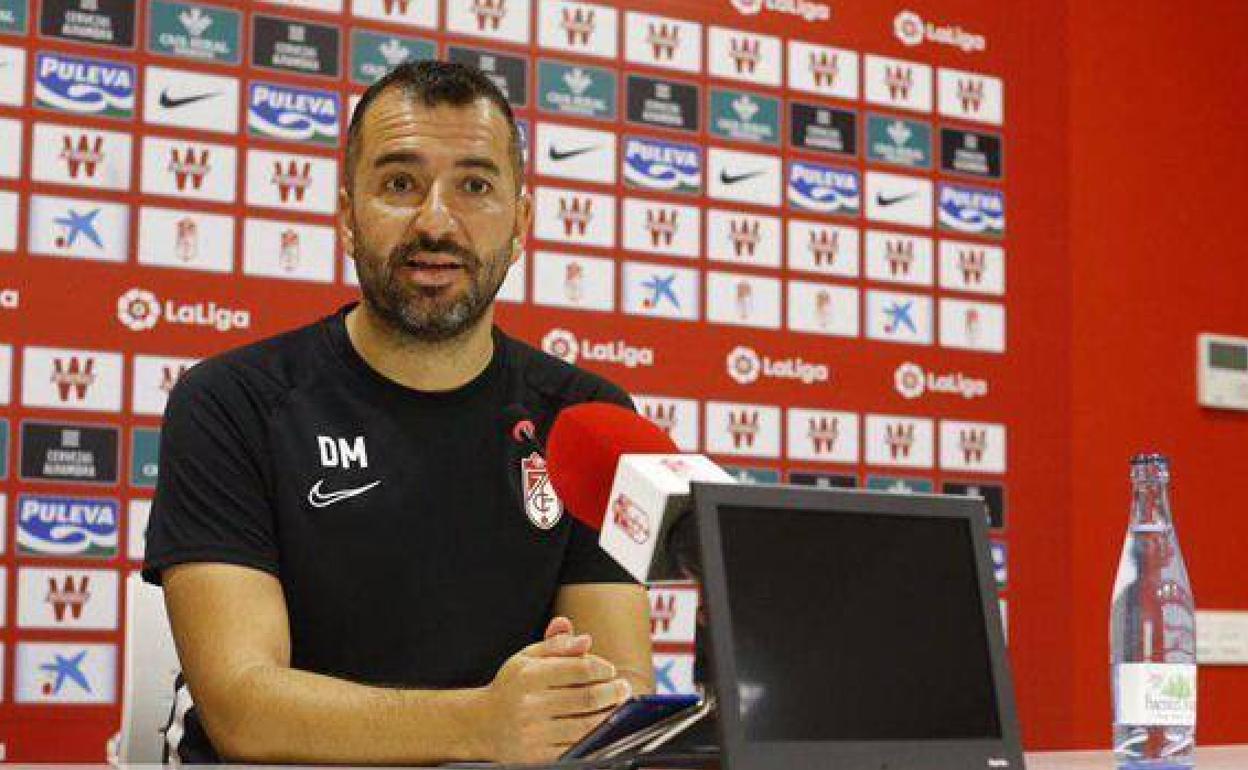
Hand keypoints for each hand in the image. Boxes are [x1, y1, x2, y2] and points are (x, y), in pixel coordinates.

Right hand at [479, 617, 631, 763]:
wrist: (481, 725)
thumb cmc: (512, 687)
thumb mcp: (527, 658)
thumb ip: (557, 645)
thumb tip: (586, 640)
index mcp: (529, 676)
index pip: (579, 669)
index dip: (601, 668)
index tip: (609, 670)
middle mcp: (530, 706)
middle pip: (587, 699)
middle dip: (612, 692)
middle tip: (622, 688)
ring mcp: (533, 734)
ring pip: (585, 726)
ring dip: (608, 716)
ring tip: (617, 706)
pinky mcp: (537, 757)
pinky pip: (575, 748)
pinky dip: (593, 738)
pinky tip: (600, 728)